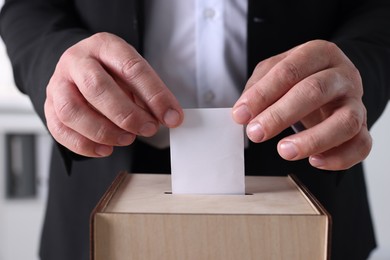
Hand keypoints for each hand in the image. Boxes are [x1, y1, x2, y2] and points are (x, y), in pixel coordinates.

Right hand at [45, 32, 182, 156]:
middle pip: (96, 87)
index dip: (154, 94)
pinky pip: (60, 129)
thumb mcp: (133, 74)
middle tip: (149, 129)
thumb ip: (148, 94)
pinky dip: (84, 145)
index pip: (131, 67)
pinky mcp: (49, 106)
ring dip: (104, 131)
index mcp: (104, 46)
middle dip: (127, 114)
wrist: (80, 67)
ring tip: (127, 139)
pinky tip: (106, 149)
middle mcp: (77, 61)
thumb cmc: (112, 72)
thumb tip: (168, 118)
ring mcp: (58, 83)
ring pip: (72, 110)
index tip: (172, 116)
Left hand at [232, 40, 371, 170]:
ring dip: (312, 140)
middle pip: (315, 91)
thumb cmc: (301, 77)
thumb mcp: (276, 70)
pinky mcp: (363, 127)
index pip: (289, 70)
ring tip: (284, 151)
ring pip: (344, 122)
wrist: (333, 82)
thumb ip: (258, 88)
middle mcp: (342, 75)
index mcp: (318, 53)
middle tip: (255, 133)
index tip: (241, 114)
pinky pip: (361, 145)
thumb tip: (243, 113)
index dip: (263, 94)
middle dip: (280, 115)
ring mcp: (356, 102)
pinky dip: (339, 157)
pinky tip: (315, 161)